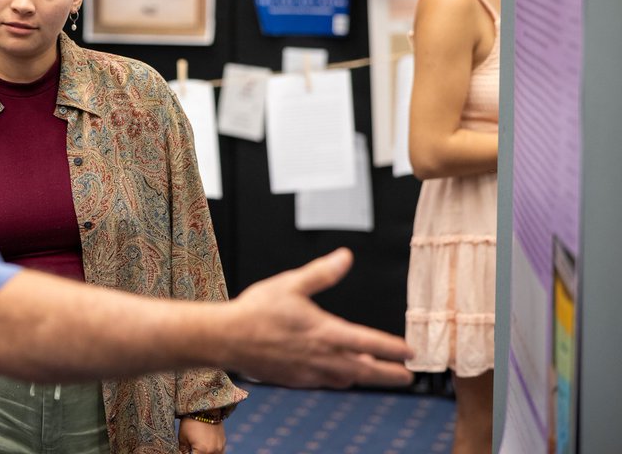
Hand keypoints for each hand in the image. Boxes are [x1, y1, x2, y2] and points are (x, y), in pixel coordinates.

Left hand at [179, 418, 225, 453]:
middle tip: (192, 448)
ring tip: (200, 448)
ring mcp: (220, 447)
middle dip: (196, 453)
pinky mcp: (223, 443)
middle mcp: (213, 451)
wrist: (205, 408)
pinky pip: (219, 452)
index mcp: (202, 451)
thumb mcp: (182, 438)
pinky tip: (206, 448)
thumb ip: (183, 451)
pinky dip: (212, 452)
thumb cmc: (191, 422)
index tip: (186, 452)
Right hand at [225, 248, 413, 388]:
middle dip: (389, 375)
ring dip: (364, 376)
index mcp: (324, 332)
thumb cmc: (256, 309)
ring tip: (376, 373)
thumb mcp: (291, 284)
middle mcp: (321, 357)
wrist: (227, 339)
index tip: (411, 353)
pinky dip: (339, 378)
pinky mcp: (295, 379)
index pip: (368, 343)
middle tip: (408, 377)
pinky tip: (339, 373)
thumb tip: (346, 257)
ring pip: (346, 379)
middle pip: (365, 371)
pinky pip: (325, 382)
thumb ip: (322, 273)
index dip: (393, 349)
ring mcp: (308, 372)